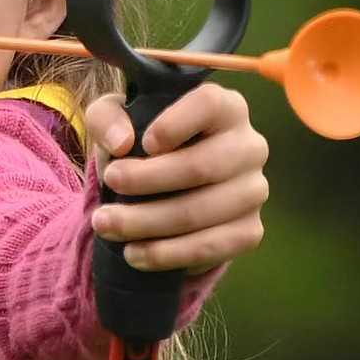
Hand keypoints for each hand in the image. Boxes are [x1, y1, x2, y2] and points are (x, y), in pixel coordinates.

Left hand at [86, 83, 268, 272]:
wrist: (160, 189)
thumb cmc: (141, 142)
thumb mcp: (115, 121)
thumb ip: (107, 118)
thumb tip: (121, 143)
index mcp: (225, 107)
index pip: (209, 105)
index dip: (174, 124)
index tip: (143, 143)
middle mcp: (249, 146)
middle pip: (202, 166)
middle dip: (146, 180)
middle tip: (107, 184)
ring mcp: (254, 191)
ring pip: (200, 212)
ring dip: (146, 222)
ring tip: (106, 224)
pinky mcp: (250, 231)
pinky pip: (210, 248)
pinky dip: (166, 254)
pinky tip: (134, 252)